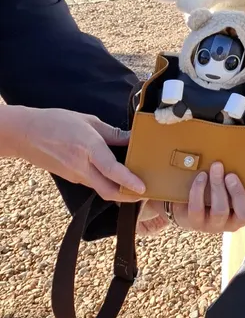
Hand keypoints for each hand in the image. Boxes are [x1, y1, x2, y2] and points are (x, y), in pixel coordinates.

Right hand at [0, 105, 145, 200]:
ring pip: (101, 189)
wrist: (26, 134)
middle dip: (128, 196)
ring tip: (135, 184)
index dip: (129, 181)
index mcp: (89, 149)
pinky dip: (105, 183)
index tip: (143, 188)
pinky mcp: (71, 178)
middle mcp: (82, 167)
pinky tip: (114, 175)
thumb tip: (132, 138)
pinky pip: (93, 183)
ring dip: (118, 190)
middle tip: (144, 193)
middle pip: (108, 190)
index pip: (112, 170)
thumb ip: (112, 133)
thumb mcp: (89, 121)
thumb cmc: (57, 122)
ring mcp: (75, 175)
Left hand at [143, 162, 244, 234]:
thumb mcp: (226, 187)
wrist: (181, 202)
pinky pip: (198, 208)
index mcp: (243, 213)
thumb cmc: (208, 190)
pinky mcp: (195, 223)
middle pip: (244, 213)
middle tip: (231, 174)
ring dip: (217, 186)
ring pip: (221, 210)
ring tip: (216, 168)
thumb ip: (240, 179)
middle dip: (238, 192)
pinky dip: (199, 190)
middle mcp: (232, 223)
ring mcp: (214, 225)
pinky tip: (200, 176)